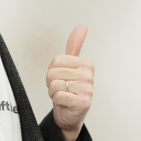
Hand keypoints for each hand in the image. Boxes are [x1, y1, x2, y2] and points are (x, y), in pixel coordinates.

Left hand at [46, 25, 93, 140]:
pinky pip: (58, 95)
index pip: (56, 60)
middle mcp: (89, 75)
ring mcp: (87, 89)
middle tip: (61, 89)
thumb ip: (74, 46)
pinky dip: (57, 101)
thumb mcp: (70, 66)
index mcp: (86, 64)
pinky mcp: (83, 102)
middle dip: (51, 83)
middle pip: (53, 72)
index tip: (61, 78)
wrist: (70, 114)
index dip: (52, 71)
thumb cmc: (68, 90)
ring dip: (53, 92)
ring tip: (63, 95)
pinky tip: (65, 103)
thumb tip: (82, 27)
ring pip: (54, 84)